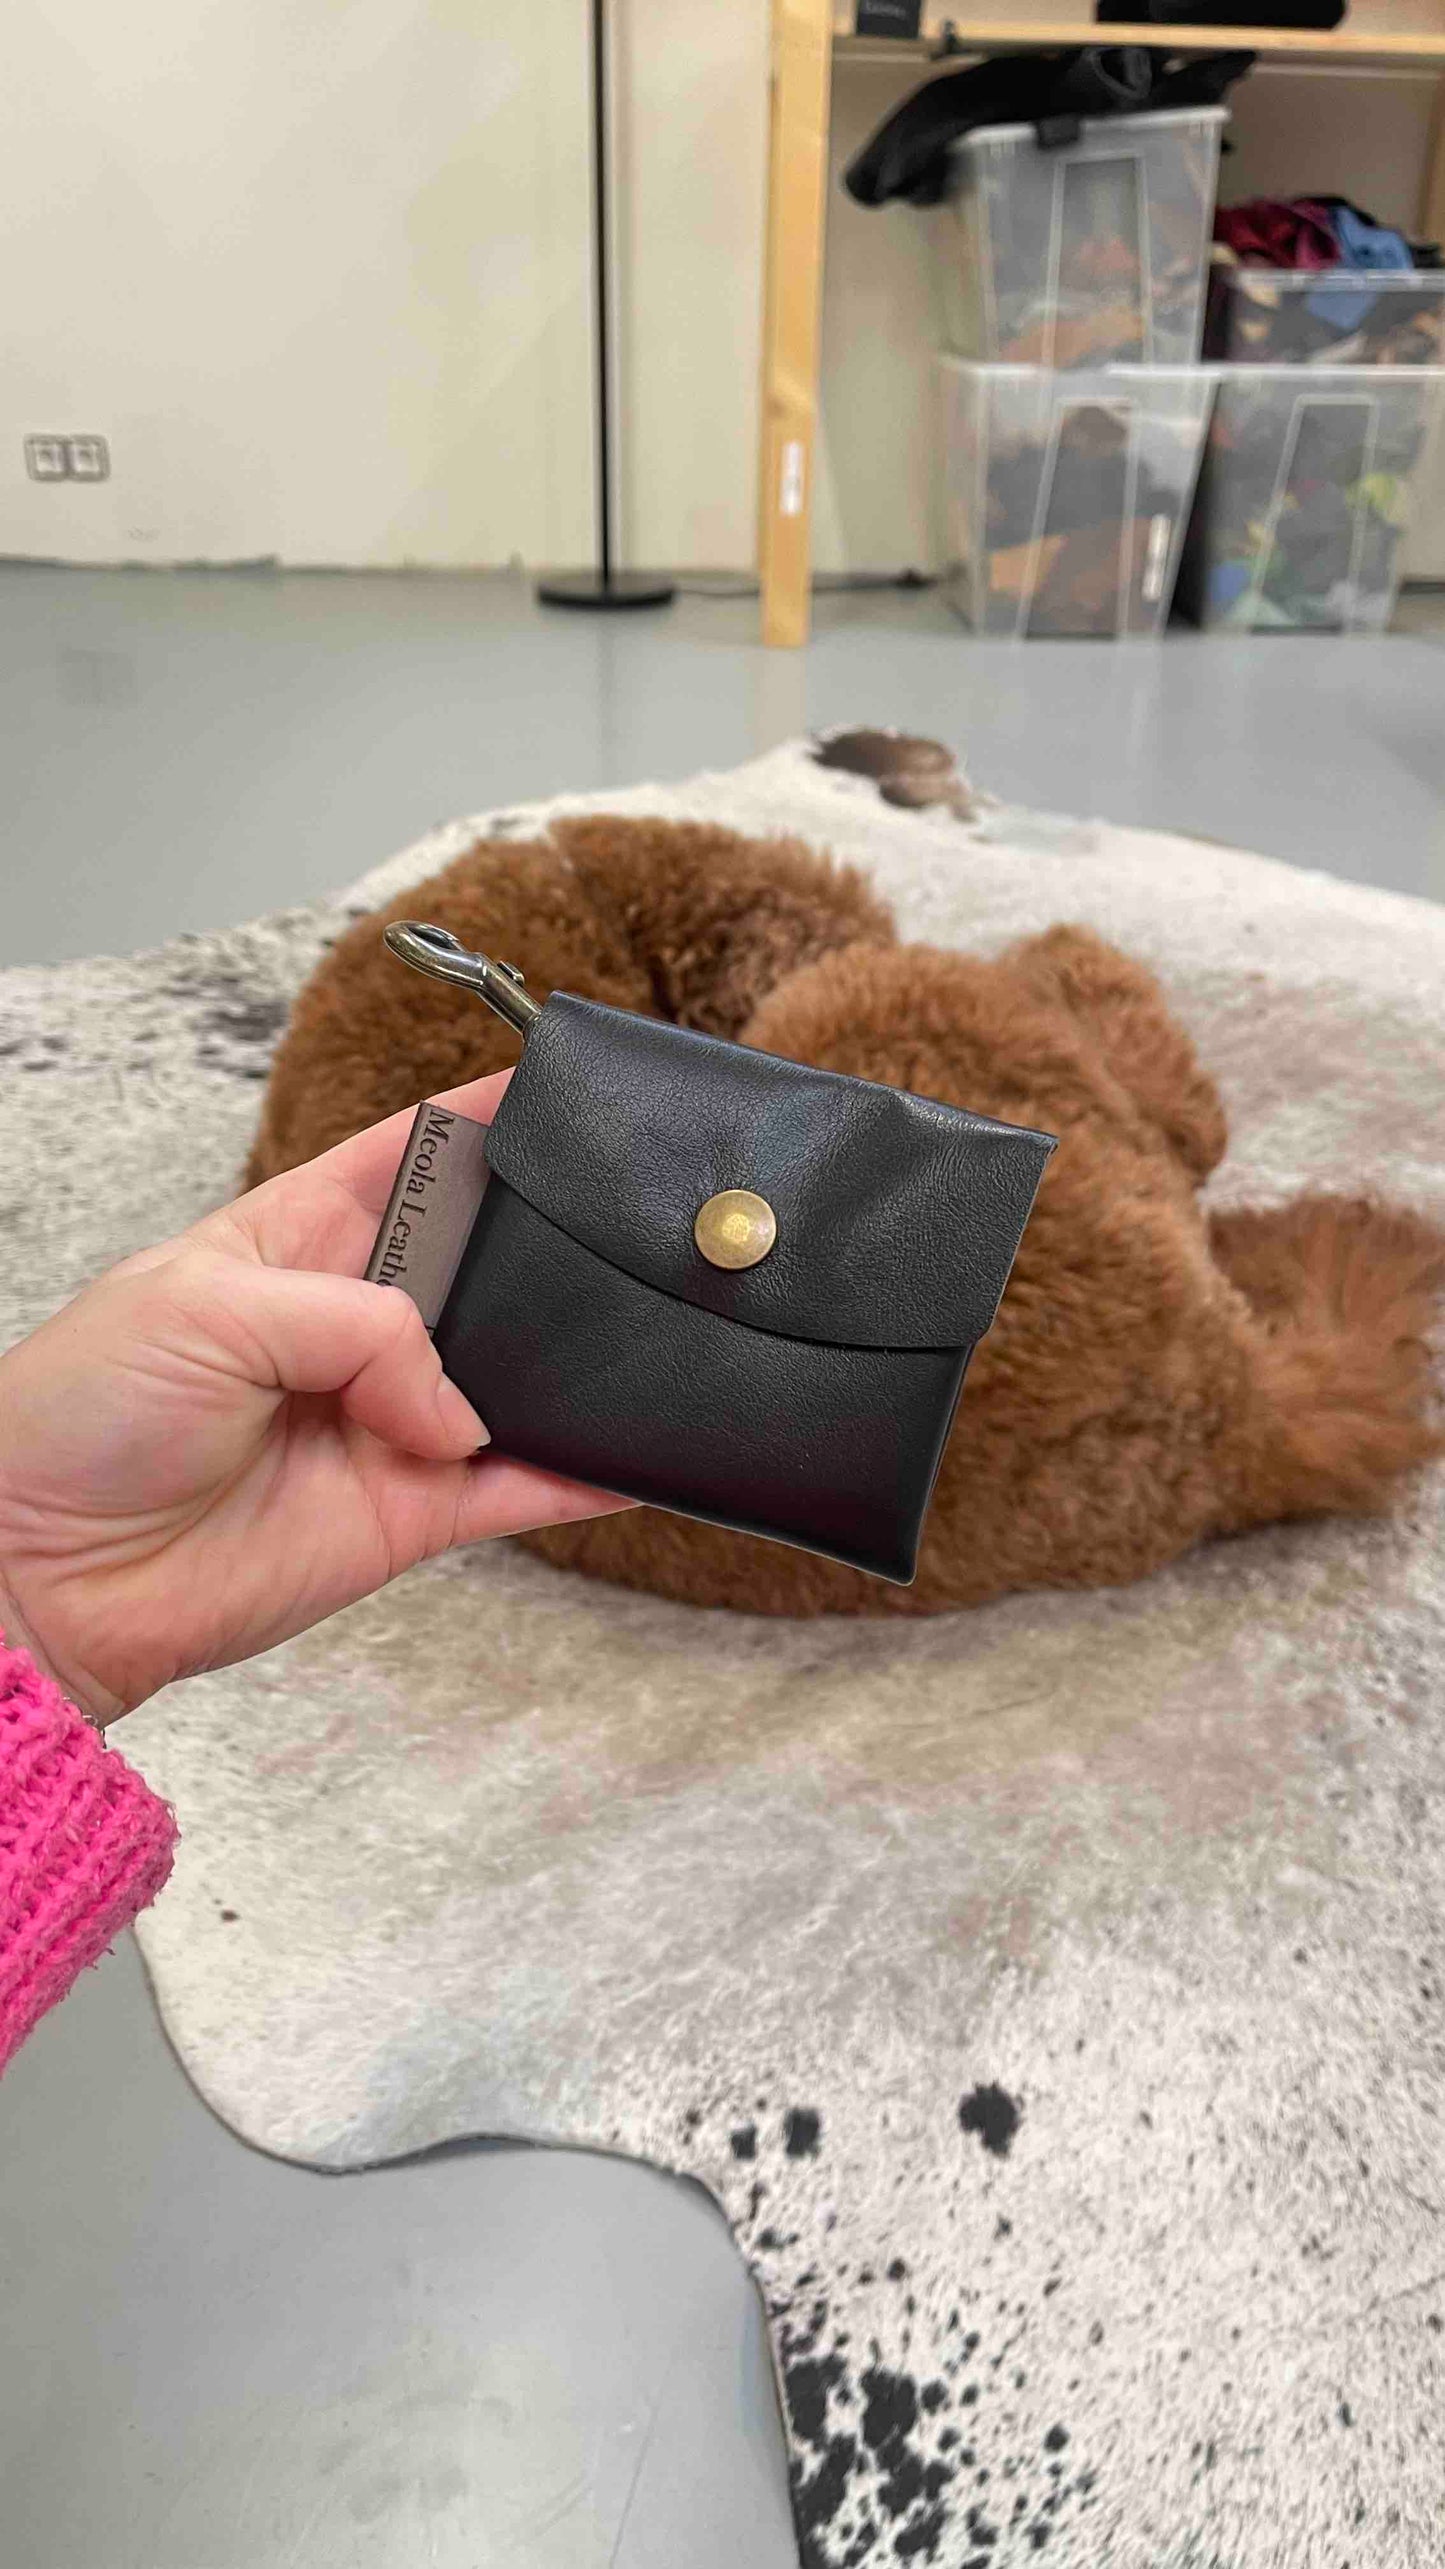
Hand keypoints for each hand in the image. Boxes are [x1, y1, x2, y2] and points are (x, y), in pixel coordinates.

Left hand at [0, 1074, 629, 1722]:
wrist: (47, 1576)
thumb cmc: (85, 1418)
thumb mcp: (207, 1310)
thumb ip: (360, 1326)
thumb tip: (458, 1411)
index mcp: (295, 1238)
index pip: (409, 1156)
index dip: (482, 1121)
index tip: (564, 1092)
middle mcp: (353, 1325)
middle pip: (483, 1264)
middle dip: (546, 1246)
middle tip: (625, 1228)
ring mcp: (389, 1420)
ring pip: (516, 1376)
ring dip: (576, 1360)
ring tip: (644, 1329)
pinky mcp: (410, 1514)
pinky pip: (522, 1490)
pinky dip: (585, 1475)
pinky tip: (641, 1452)